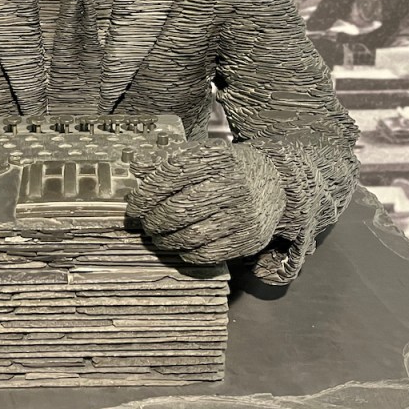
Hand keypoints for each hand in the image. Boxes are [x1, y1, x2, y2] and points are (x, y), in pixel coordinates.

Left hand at [126, 139, 285, 264]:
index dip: (147, 193)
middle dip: (154, 220)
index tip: (134, 206)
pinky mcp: (250, 238)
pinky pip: (210, 253)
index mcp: (217, 158)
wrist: (275, 181)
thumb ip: (168, 158)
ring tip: (158, 237)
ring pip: (193, 235)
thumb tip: (136, 166)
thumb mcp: (202, 153)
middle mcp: (233, 184)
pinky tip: (181, 247)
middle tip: (146, 224)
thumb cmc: (227, 167)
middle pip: (180, 208)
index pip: (173, 174)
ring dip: (167, 240)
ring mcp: (243, 214)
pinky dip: (188, 254)